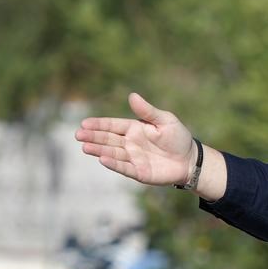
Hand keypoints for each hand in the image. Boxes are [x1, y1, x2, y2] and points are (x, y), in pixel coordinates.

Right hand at [75, 92, 197, 187]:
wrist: (189, 160)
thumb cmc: (178, 137)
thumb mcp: (165, 120)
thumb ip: (148, 111)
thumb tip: (132, 95)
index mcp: (134, 129)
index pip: (113, 126)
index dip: (99, 125)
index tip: (84, 123)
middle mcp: (130, 144)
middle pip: (108, 139)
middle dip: (93, 137)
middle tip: (78, 135)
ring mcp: (133, 158)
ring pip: (112, 153)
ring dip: (99, 150)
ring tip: (85, 147)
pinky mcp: (139, 173)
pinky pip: (124, 168)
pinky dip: (114, 164)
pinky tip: (102, 159)